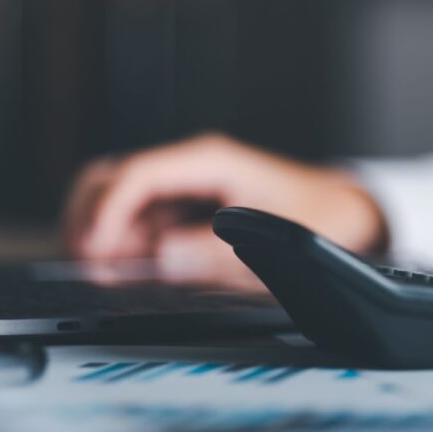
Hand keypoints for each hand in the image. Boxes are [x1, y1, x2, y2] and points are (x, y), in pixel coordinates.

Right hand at [63, 134, 385, 288]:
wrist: (345, 211)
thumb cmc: (318, 215)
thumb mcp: (273, 239)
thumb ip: (215, 251)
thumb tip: (163, 260)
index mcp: (209, 160)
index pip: (137, 175)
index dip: (106, 212)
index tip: (93, 251)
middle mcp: (191, 166)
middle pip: (111, 177)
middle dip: (89, 216)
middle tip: (87, 264)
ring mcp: (185, 184)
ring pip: (118, 199)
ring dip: (104, 232)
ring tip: (108, 272)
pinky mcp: (187, 207)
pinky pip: (139, 219)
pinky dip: (124, 241)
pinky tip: (129, 268)